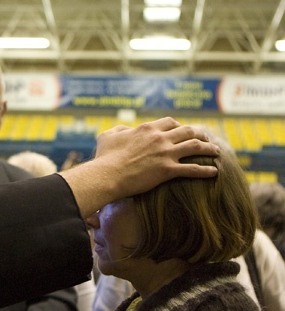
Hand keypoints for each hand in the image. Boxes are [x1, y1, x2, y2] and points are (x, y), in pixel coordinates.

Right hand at [61, 117, 219, 217]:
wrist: (107, 176)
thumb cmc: (104, 158)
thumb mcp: (107, 136)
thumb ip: (118, 129)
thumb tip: (124, 129)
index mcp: (146, 129)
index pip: (169, 122)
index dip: (179, 125)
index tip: (183, 130)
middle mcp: (159, 138)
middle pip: (187, 131)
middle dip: (200, 133)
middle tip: (207, 138)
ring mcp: (165, 154)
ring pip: (195, 146)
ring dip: (209, 148)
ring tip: (216, 151)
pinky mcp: (167, 171)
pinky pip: (192, 169)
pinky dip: (205, 170)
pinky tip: (214, 172)